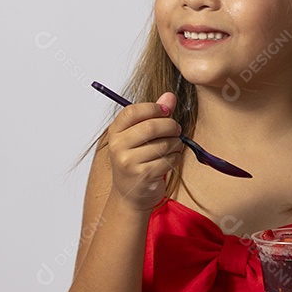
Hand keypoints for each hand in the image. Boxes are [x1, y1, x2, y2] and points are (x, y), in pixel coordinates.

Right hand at [105, 92, 181, 212]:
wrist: (130, 195)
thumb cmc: (136, 161)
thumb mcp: (140, 137)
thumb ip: (154, 115)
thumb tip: (169, 96)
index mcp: (115, 133)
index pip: (132, 112)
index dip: (153, 108)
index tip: (166, 111)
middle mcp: (118, 147)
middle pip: (151, 127)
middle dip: (170, 126)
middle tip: (176, 129)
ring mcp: (129, 163)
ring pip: (163, 144)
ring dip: (176, 143)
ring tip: (174, 145)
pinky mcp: (143, 176)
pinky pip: (168, 160)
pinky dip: (176, 157)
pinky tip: (172, 159)